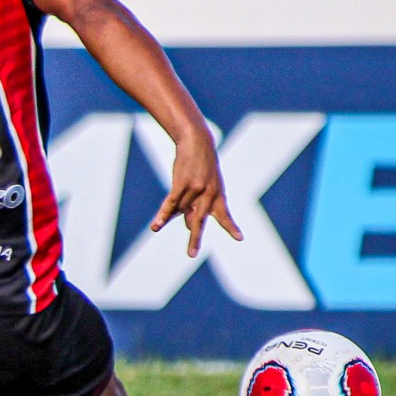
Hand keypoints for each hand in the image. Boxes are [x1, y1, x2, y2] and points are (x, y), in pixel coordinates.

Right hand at [149, 134, 242, 257]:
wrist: (197, 141)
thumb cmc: (201, 165)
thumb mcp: (207, 184)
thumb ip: (199, 205)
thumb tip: (188, 225)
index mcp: (218, 195)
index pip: (225, 215)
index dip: (231, 226)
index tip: (240, 238)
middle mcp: (209, 194)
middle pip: (199, 221)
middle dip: (195, 238)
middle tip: (191, 255)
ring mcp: (196, 189)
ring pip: (179, 210)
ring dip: (168, 215)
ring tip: (157, 225)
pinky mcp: (182, 184)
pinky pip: (170, 204)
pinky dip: (162, 215)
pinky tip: (156, 225)